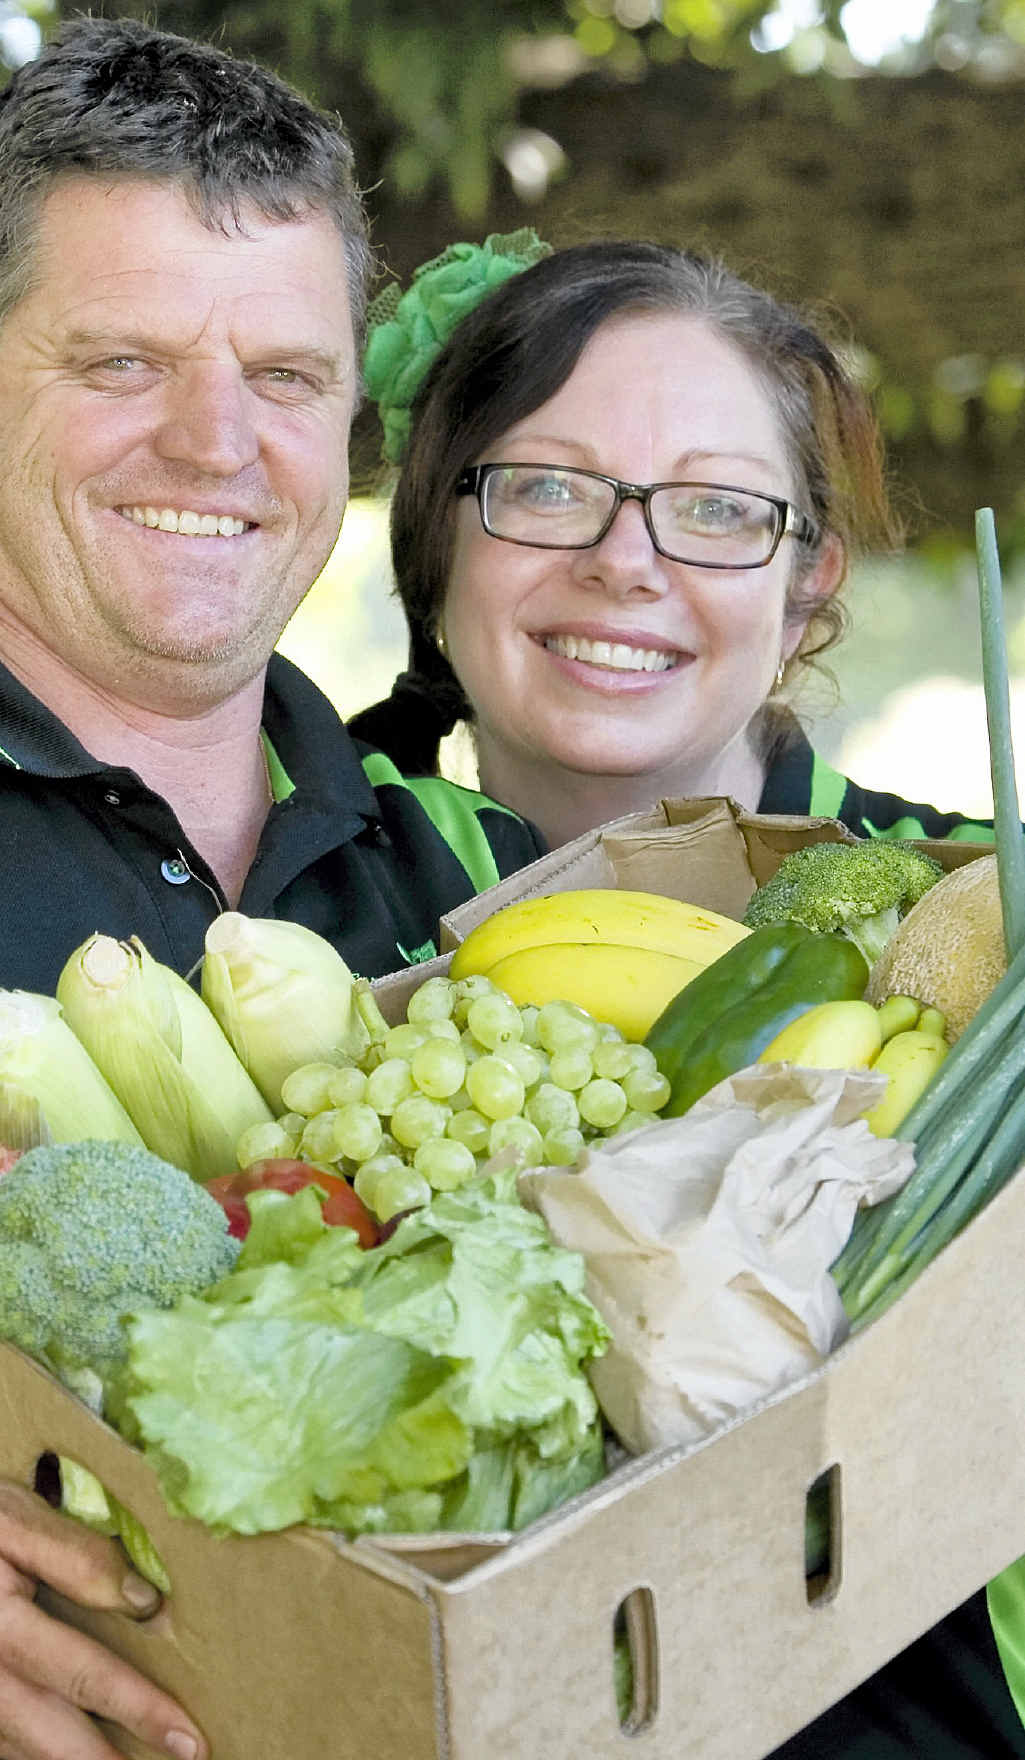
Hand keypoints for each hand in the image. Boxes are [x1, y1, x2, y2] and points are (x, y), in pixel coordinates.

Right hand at [0, 1480, 206, 1759]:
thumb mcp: (18, 1521)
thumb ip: (74, 1556)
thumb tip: (142, 1601)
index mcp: (3, 1623)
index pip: (82, 1673)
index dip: (136, 1705)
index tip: (187, 1734)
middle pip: (55, 1731)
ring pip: (30, 1746)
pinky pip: (12, 1742)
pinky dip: (47, 1752)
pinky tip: (93, 1752)